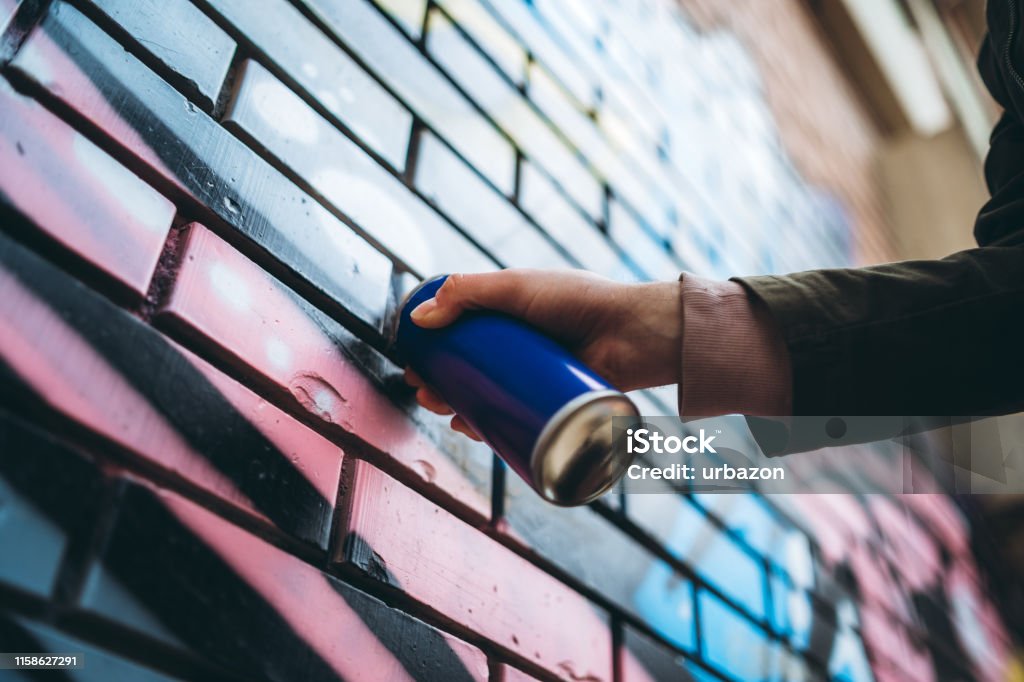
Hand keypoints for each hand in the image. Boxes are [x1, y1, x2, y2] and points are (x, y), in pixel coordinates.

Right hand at [403, 269, 681, 439]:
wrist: (632, 333)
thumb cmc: (580, 301)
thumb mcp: (516, 286)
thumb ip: (466, 293)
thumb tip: (419, 318)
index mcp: (510, 314)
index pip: (461, 332)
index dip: (434, 346)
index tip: (413, 358)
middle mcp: (520, 346)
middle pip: (468, 367)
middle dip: (438, 380)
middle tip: (422, 388)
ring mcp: (534, 376)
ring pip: (486, 395)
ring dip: (456, 404)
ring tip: (440, 408)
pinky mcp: (549, 402)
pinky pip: (513, 417)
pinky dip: (489, 425)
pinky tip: (470, 428)